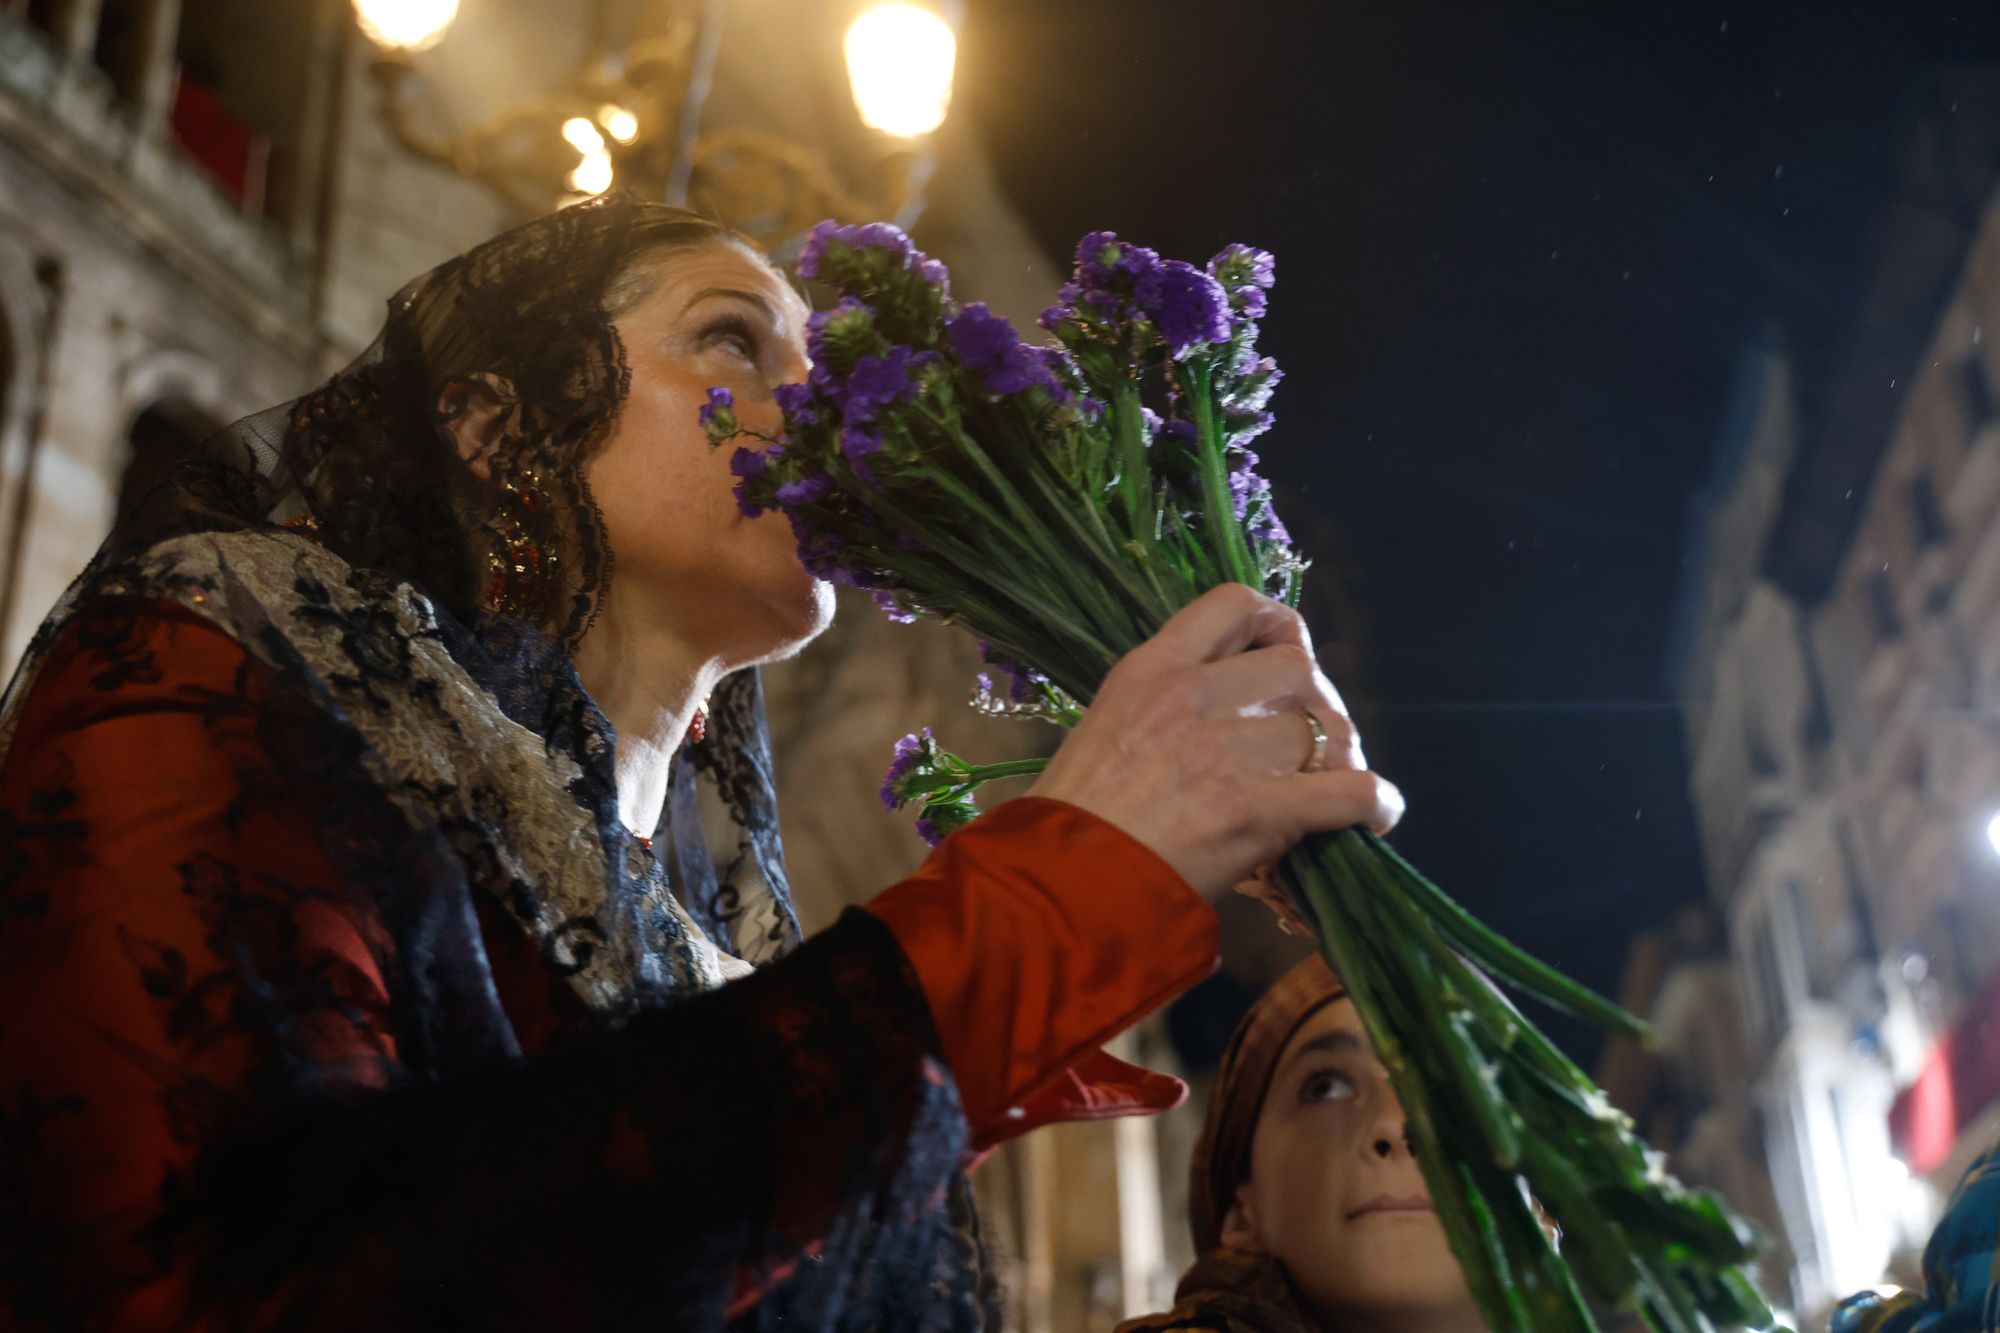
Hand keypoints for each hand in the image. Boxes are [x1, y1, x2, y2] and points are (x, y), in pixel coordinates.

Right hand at [1027, 584, 1402, 902]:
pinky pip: (1346, 791)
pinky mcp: (1253, 810)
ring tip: (1335, 787)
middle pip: (1296, 667)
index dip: (1275, 624)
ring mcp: (1223, 751)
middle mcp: (1190, 697)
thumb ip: (1166, 712)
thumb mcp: (1106, 731)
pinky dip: (1373, 802)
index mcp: (1149, 670)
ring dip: (1340, 757)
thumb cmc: (1072, 822)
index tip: (1286, 652)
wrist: (1055, 887)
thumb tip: (1232, 725)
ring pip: (1322, 729)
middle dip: (1318, 702)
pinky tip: (1375, 816)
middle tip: (1315, 743)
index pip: (1232, 604)